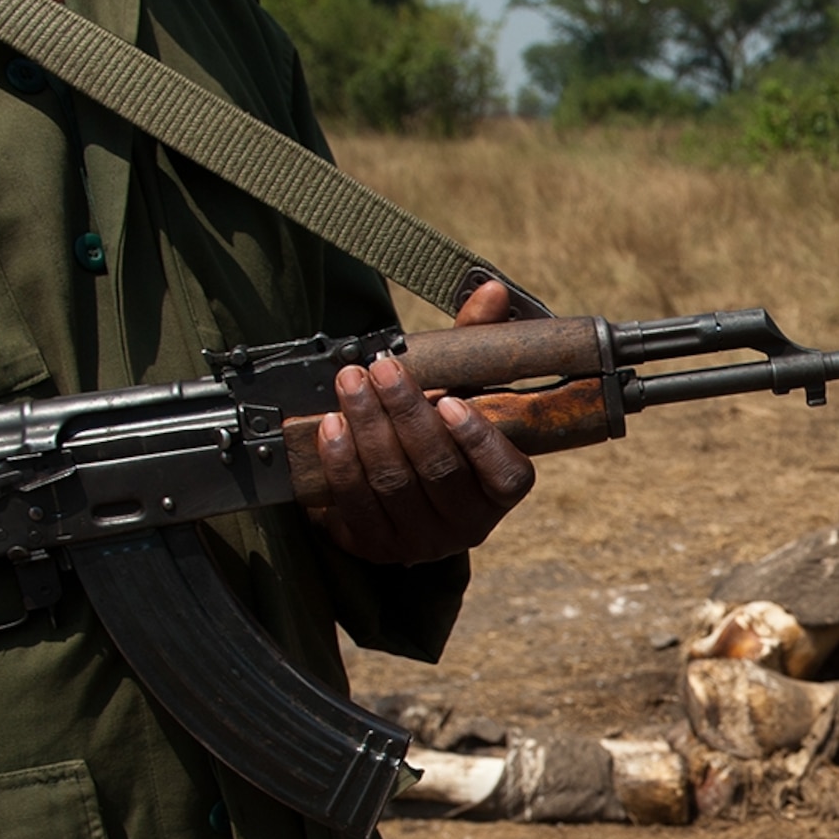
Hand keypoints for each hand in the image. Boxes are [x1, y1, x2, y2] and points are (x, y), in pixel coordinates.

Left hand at [307, 276, 534, 564]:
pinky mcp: (375, 546)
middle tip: (382, 370)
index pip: (505, 474)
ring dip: (368, 427)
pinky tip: (333, 425)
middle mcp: (467, 524)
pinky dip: (341, 461)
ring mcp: (420, 541)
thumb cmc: (436, 433)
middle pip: (437, 469)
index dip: (478, 440)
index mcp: (500, 490)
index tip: (450, 401)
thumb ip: (476, 347)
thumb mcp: (462, 391)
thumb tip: (492, 292)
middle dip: (405, 413)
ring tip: (351, 384)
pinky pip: (355, 502)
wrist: (390, 495)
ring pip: (393, 482)